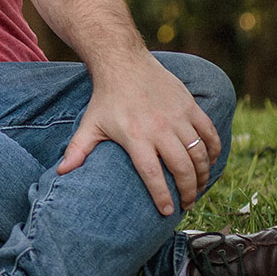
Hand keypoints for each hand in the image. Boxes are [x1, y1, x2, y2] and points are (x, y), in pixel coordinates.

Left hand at [57, 54, 220, 215]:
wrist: (123, 63)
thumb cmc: (106, 98)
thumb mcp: (90, 124)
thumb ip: (77, 150)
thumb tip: (61, 172)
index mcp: (135, 137)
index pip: (152, 174)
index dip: (162, 196)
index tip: (167, 212)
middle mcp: (159, 128)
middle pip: (182, 168)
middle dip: (188, 191)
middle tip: (187, 204)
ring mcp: (178, 116)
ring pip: (199, 153)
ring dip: (203, 174)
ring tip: (198, 187)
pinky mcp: (190, 106)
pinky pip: (210, 133)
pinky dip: (215, 150)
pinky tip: (210, 162)